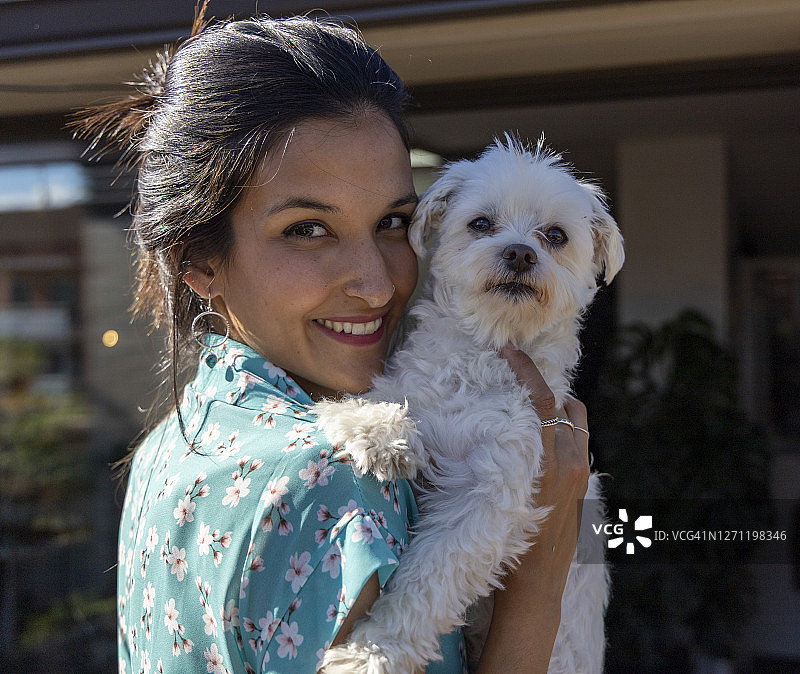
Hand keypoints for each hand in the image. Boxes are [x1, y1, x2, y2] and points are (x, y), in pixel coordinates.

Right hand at [476, 343, 589, 672]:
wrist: (535, 591)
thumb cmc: (508, 546)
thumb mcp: (501, 494)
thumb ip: (508, 454)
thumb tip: (497, 420)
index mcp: (550, 464)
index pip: (542, 402)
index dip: (526, 371)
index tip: (509, 351)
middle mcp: (572, 466)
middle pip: (568, 406)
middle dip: (548, 387)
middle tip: (520, 378)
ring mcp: (581, 478)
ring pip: (577, 425)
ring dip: (558, 410)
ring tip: (528, 407)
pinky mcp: (583, 489)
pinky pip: (576, 445)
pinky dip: (562, 431)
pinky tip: (537, 439)